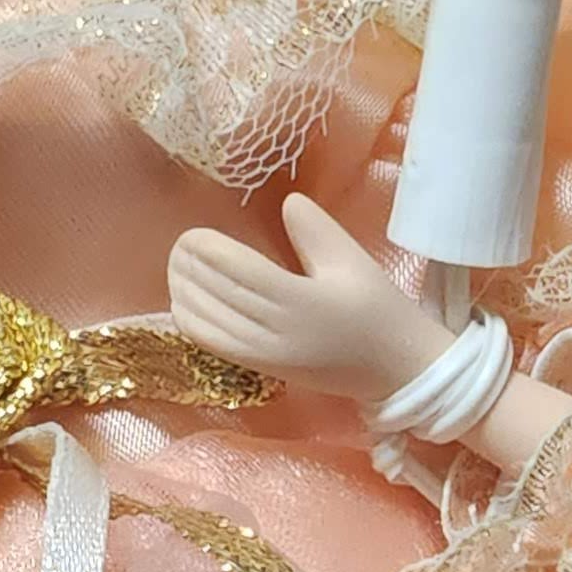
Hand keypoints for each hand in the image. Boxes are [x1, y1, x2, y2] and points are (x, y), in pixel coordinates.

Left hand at [167, 193, 449, 408]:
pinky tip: (184, 304)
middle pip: (219, 295)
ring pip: (210, 323)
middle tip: (177, 247)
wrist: (394, 368)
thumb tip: (288, 203)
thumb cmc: (377, 310)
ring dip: (186, 294)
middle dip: (190, 270)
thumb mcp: (352, 261)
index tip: (191, 234)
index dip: (210, 252)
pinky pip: (216, 346)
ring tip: (176, 270)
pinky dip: (194, 324)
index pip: (241, 272)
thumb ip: (316, 231)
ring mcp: (268, 354)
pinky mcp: (264, 369)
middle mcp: (279, 330)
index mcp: (302, 300)